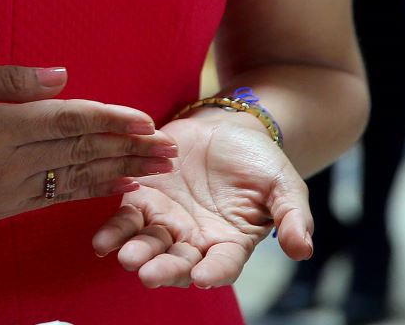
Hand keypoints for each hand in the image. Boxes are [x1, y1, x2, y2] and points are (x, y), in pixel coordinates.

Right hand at [0, 64, 177, 222]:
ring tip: (156, 169)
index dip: (109, 118)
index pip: (66, 121)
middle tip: (170, 147)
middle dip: (129, 148)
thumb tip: (61, 77)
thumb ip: (8, 78)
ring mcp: (5, 191)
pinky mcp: (1, 209)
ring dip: (119, 171)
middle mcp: (7, 163)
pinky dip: (88, 190)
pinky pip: (54, 197)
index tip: (144, 118)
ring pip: (74, 179)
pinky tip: (114, 184)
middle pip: (80, 152)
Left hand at [92, 111, 311, 289]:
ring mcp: (167, 220)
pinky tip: (102, 240)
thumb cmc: (260, 162)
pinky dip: (114, 229)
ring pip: (148, 243)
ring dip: (135, 251)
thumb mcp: (284, 186)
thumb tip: (303, 250)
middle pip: (178, 262)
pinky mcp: (143, 196)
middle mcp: (195, 239)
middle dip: (163, 269)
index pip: (222, 265)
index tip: (204, 278)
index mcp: (230, 242)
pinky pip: (126, 216)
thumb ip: (292, 218)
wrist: (228, 127)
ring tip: (124, 258)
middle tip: (148, 275)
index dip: (214, 272)